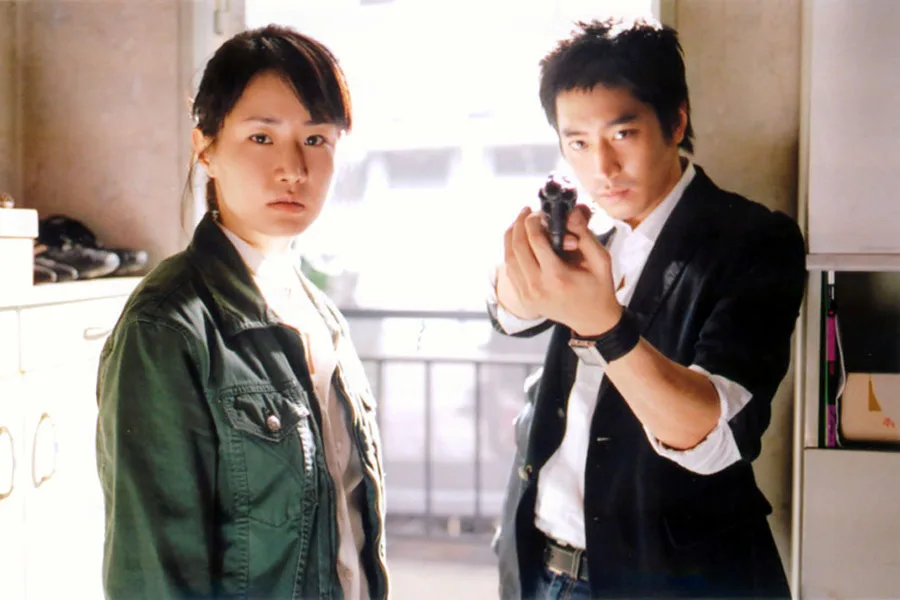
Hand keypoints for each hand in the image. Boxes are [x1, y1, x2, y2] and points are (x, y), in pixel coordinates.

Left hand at [503, 203, 621, 335]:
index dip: (533, 221)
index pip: (535, 240)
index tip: (538, 211)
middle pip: (517, 247)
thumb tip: (571, 212)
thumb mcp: (600, 260)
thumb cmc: (599, 289)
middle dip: (519, 224)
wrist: (592, 320)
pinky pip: (510, 270)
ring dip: (511, 236)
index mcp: (557, 277)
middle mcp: (537, 286)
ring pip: (508, 258)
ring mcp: (527, 295)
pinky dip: (511, 253)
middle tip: (526, 211)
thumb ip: (585, 235)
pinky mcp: (523, 298)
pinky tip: (519, 242)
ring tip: (520, 222)